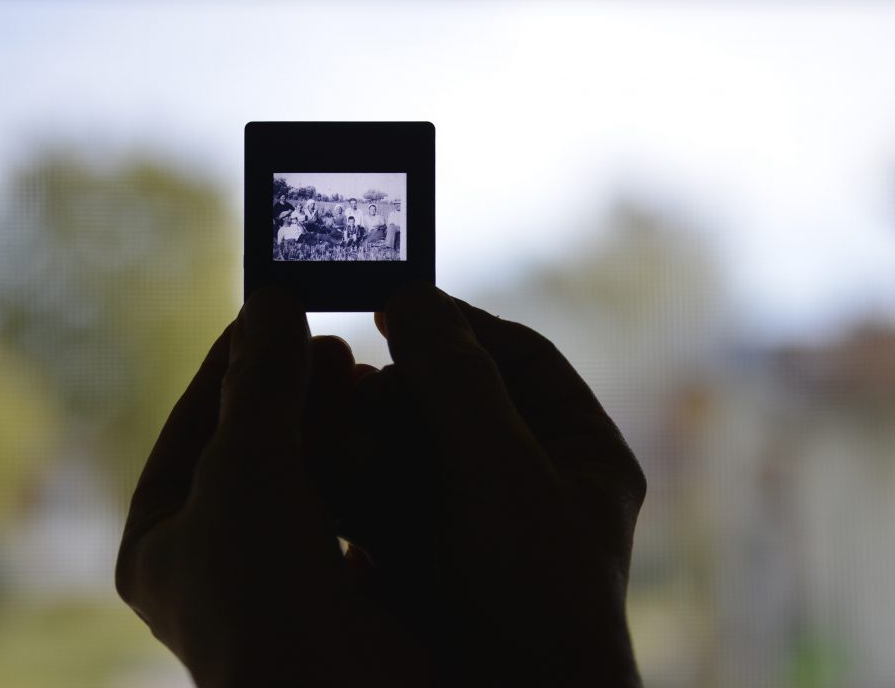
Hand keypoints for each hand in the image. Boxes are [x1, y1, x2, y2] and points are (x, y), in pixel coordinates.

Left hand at [115, 288, 430, 685]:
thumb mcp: (245, 465)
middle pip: (252, 443)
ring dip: (331, 417)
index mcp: (160, 540)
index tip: (273, 310)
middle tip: (332, 343)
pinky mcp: (340, 583)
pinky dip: (364, 456)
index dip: (231, 361)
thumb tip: (273, 299)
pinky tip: (387, 421)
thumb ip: (258, 380)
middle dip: (290, 388)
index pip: (192, 424)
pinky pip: (347, 500)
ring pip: (304, 469)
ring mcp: (280, 573)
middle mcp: (214, 557)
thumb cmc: (263, 589)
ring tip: (361, 371)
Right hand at [356, 285, 646, 686]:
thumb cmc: (535, 597)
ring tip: (321, 409)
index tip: (394, 301)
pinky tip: (312, 457)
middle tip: (347, 365)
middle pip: (457, 401)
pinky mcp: (425, 561)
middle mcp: (532, 483)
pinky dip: (347, 475)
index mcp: (582, 453)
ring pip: (409, 448)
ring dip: (364, 426)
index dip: (460, 323)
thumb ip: (458, 382)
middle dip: (398, 383)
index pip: (523, 358)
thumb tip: (411, 295)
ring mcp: (476, 524)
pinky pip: (381, 498)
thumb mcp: (504, 473)